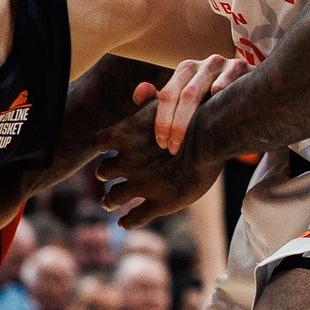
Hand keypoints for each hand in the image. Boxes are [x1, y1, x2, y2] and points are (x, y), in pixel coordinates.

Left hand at [94, 98, 224, 226]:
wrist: (213, 136)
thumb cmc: (194, 114)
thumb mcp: (169, 100)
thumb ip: (150, 98)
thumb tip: (141, 88)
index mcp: (123, 135)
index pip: (97, 142)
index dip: (103, 146)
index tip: (108, 150)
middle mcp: (126, 161)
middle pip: (103, 171)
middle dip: (106, 173)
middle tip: (110, 177)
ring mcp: (141, 184)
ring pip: (112, 198)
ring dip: (109, 201)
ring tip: (110, 203)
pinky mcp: (159, 204)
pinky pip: (133, 219)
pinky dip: (127, 221)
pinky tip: (126, 221)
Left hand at [143, 56, 251, 152]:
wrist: (252, 91)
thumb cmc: (212, 100)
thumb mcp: (186, 99)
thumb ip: (159, 99)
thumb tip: (142, 91)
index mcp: (185, 70)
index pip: (167, 95)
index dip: (162, 120)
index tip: (162, 144)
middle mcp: (203, 64)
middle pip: (186, 95)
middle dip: (178, 124)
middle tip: (174, 148)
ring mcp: (225, 64)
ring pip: (207, 89)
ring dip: (198, 116)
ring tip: (194, 140)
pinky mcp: (244, 68)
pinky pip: (232, 81)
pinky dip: (224, 95)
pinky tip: (220, 116)